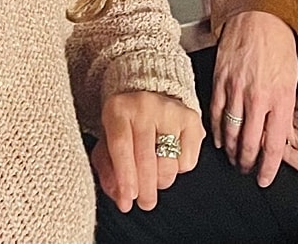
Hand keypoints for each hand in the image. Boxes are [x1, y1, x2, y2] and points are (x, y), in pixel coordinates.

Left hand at [92, 91, 201, 213]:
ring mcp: (170, 110)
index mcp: (118, 108)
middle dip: (145, 188)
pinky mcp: (191, 118)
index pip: (121, 145)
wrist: (152, 94)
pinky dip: (178, 169)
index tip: (127, 200)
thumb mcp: (107, 141)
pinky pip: (187, 161)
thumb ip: (107, 169)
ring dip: (161, 180)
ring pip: (168, 163)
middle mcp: (144, 104)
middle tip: (145, 203)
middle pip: (146, 157)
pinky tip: (170, 159)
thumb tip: (119, 195)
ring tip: (155, 178)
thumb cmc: (126, 125)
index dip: (125, 176)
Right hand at [209, 10, 297, 186]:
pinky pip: (215, 113)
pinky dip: (216, 129)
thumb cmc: (278, 44)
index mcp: (281, 99)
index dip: (268, 168)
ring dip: (230, 149)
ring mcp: (236, 90)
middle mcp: (258, 98)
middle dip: (247, 162)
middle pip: (248, 143)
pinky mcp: (220, 80)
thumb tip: (277, 131)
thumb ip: (283, 107)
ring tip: (232, 157)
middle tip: (245, 169)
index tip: (264, 179)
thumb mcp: (291, 79)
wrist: (258, 15)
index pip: (274, 146)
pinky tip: (218, 138)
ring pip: (229, 131)